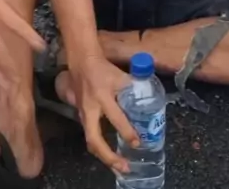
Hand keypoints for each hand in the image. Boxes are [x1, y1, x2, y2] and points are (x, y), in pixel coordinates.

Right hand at [71, 56, 138, 172]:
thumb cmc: (102, 68)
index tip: (137, 142)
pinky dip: (99, 147)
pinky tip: (109, 153)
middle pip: (95, 140)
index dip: (127, 131)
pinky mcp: (81, 117)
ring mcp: (83, 115)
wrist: (81, 62)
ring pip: (91, 141)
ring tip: (118, 167)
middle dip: (109, 157)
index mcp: (102, 97)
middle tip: (124, 167)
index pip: (116, 118)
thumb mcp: (120, 76)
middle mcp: (90, 110)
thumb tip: (147, 98)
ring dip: (104, 156)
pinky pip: (90, 135)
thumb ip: (132, 88)